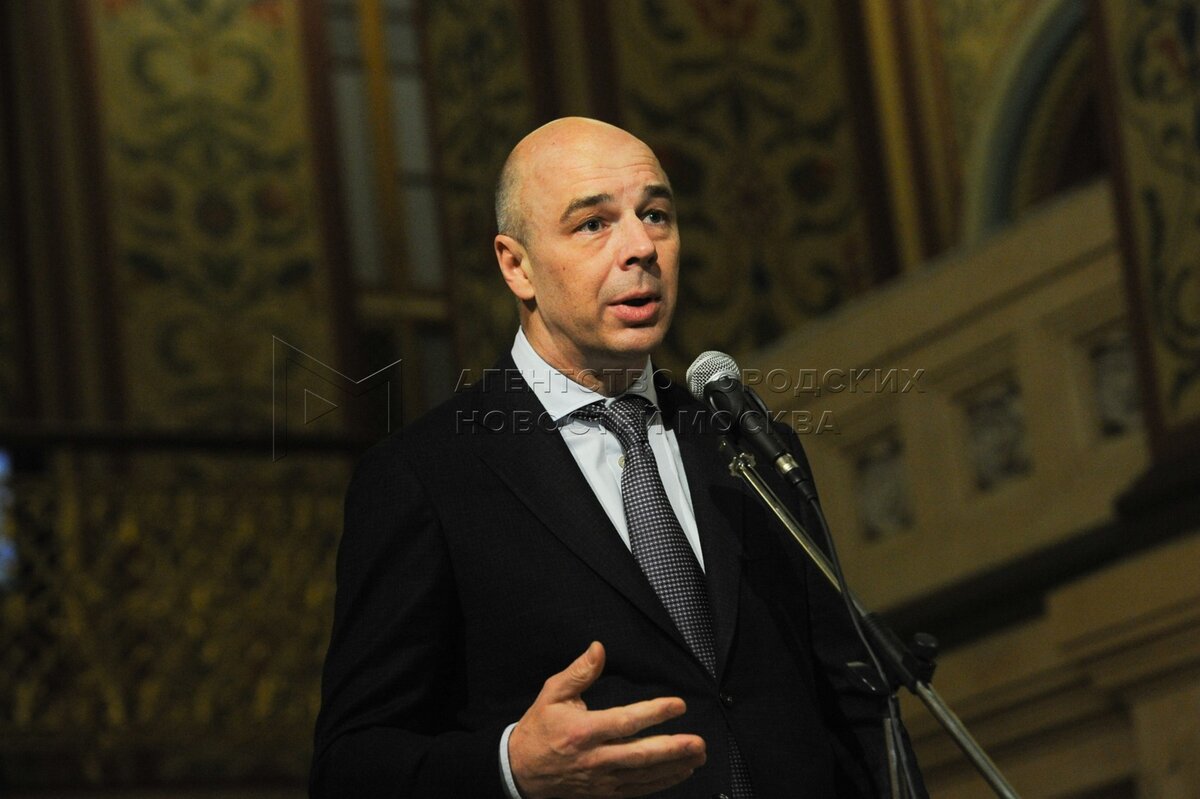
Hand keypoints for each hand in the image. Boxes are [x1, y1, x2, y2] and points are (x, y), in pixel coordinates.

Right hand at [508, 641, 705, 798]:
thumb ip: (579, 672)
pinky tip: (679, 773)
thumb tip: (599, 649)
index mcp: (582, 730)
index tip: (678, 705)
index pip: (624, 721)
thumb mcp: (552, 693)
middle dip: (673, 749)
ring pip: (643, 775)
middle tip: (698, 743)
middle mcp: (594, 757)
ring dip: (673, 767)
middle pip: (640, 755)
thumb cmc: (539, 728)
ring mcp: (600, 778)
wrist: (521, 770)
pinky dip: (661, 782)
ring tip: (697, 756)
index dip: (654, 713)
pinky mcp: (604, 791)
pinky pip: (637, 789)